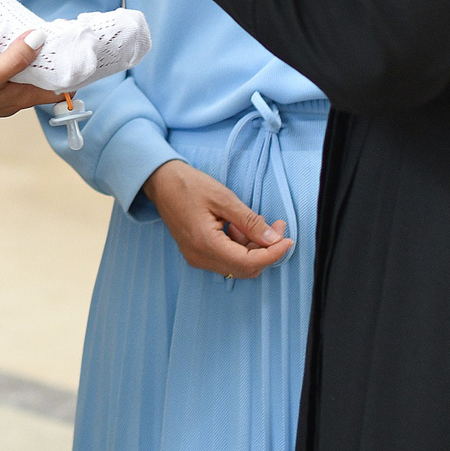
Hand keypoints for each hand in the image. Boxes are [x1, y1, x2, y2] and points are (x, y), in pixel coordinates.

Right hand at [0, 30, 64, 123]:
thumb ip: (15, 59)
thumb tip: (41, 37)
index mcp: (19, 99)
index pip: (58, 92)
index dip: (72, 75)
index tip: (79, 53)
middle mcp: (12, 97)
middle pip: (42, 80)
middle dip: (53, 61)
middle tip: (60, 35)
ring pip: (24, 73)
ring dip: (32, 56)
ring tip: (38, 32)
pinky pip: (6, 67)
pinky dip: (13, 55)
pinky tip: (8, 40)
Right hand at [140, 159, 292, 276]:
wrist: (160, 182)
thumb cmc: (188, 185)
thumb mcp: (223, 198)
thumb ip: (250, 222)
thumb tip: (273, 239)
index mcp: (205, 243)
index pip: (248, 262)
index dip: (273, 254)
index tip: (288, 240)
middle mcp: (200, 257)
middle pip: (245, 268)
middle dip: (266, 251)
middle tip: (278, 228)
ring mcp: (196, 257)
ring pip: (237, 265)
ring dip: (254, 249)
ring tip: (258, 224)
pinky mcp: (196, 253)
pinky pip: (226, 259)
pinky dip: (240, 247)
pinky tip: (239, 227)